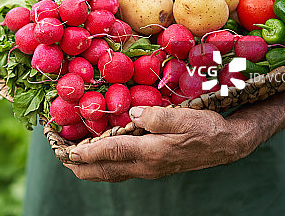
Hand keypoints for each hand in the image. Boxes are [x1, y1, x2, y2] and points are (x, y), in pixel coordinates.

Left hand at [63, 106, 255, 181]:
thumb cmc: (206, 128)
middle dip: (78, 164)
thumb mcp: (183, 117)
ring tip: (69, 157)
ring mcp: (148, 168)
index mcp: (150, 153)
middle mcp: (145, 166)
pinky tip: (95, 154)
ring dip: (87, 166)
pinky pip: (119, 169)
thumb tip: (131, 112)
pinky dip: (102, 163)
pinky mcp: (151, 166)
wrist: (227, 145)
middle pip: (103, 171)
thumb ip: (155, 116)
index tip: (64, 151)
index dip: (84, 152)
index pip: (109, 153)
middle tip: (58, 154)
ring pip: (109, 172)